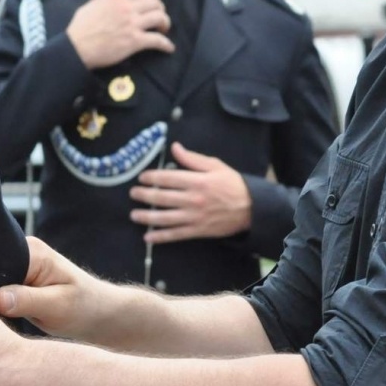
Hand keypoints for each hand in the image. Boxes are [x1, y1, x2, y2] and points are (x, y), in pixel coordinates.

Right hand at [0, 236, 117, 341]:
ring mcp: (18, 266)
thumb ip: (27, 301)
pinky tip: (10, 315)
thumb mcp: (57, 307)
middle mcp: (21, 252)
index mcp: (31, 251)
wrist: (98, 315)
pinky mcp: (16, 280)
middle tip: (3, 315)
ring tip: (11, 316)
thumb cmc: (84, 308)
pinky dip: (0, 305)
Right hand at [65, 0, 174, 68]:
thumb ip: (100, 0)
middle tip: (158, 18)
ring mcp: (132, 25)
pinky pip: (157, 40)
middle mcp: (127, 9)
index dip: (146, 1)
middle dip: (159, 10)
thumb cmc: (79, 29)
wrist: (77, 47)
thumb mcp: (88, 7)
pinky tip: (169, 48)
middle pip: (154, 3)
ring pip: (160, 17)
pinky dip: (166, 44)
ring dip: (165, 23)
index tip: (146, 8)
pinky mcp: (135, 41)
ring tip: (164, 30)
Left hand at [130, 142, 252, 243]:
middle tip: (133, 194)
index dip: (151, 177)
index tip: (142, 177)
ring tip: (134, 215)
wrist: (252, 208)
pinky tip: (148, 237)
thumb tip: (174, 147)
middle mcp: (193, 199)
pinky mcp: (198, 231)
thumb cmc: (232, 184)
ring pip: (165, 218)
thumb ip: (192, 158)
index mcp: (197, 181)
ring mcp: (194, 217)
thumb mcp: (215, 166)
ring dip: (147, 217)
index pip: (167, 178)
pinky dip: (161, 237)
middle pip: (162, 198)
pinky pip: (176, 235)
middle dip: (144, 195)